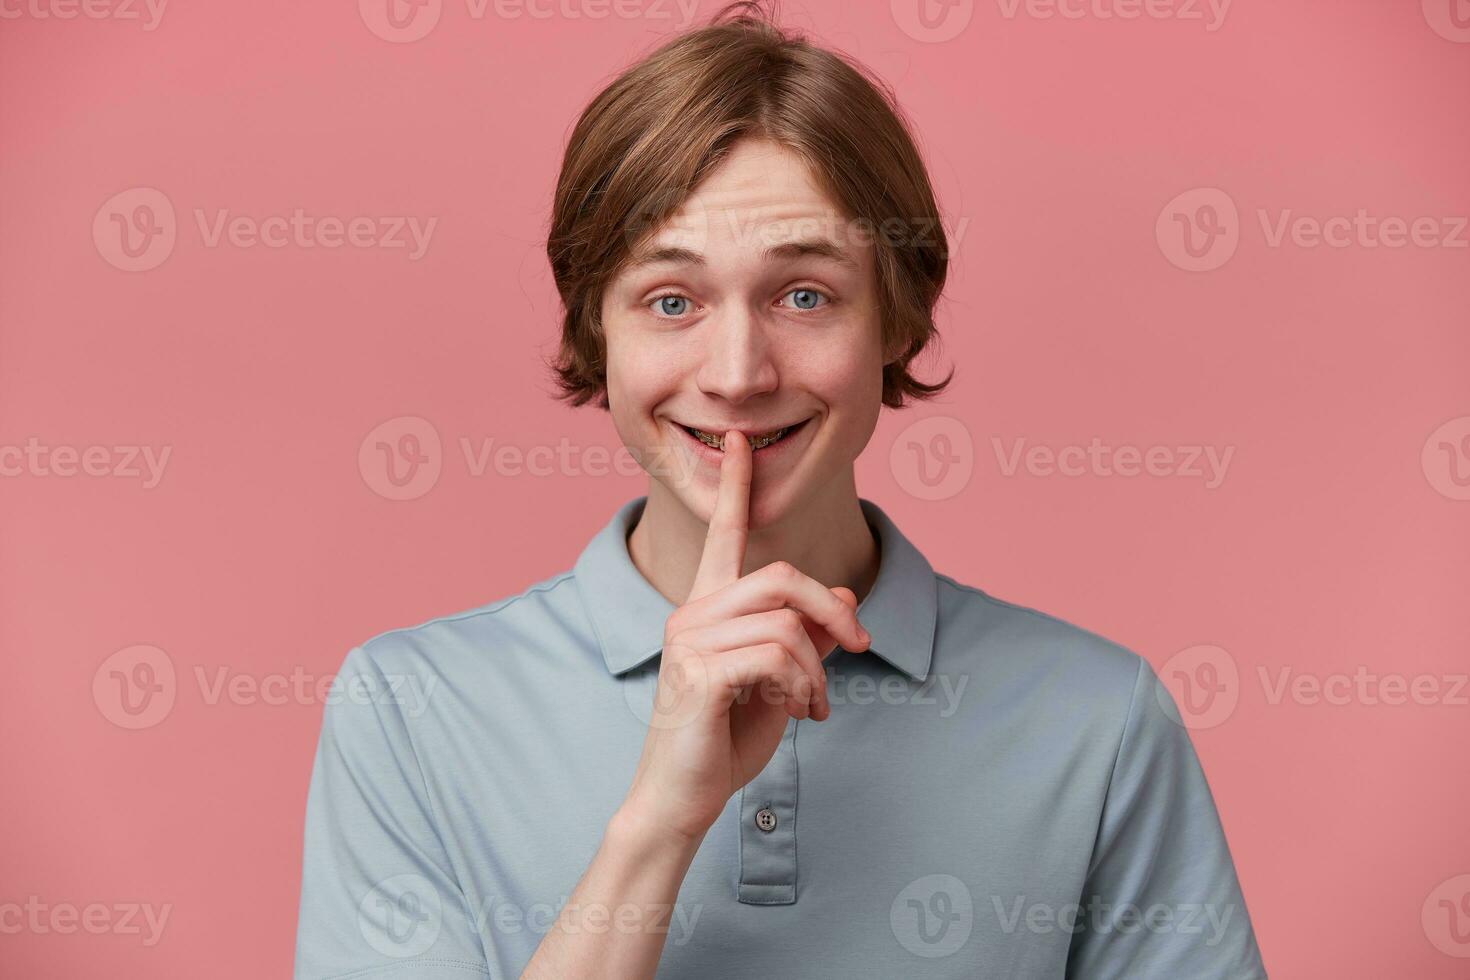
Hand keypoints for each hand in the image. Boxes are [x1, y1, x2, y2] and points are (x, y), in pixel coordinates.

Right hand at [620, 430, 870, 843]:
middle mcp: (691, 613)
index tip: (740, 438)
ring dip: (818, 668)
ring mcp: (688, 641)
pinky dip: (802, 686)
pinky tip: (796, 712)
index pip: (723, 535)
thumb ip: (808, 637)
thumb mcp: (781, 680)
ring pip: (786, 623)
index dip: (736, 487)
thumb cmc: (725, 737)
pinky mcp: (698, 673)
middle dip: (832, 612)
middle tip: (860, 648)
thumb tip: (847, 600)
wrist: (682, 798)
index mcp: (707, 607)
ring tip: (812, 704)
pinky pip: (777, 656)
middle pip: (781, 577)